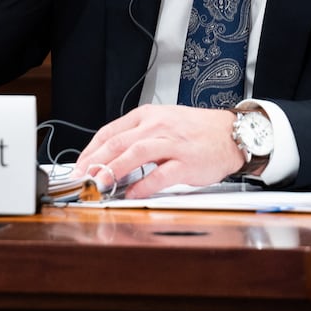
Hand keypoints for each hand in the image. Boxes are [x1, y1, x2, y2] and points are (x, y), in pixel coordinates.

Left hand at [73, 105, 243, 198]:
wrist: (231, 133)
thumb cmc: (197, 131)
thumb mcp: (163, 123)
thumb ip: (138, 138)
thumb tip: (110, 159)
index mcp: (148, 116)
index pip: (110, 131)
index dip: (90, 150)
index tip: (79, 166)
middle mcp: (158, 126)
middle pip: (118, 142)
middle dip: (95, 161)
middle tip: (81, 178)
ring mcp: (172, 143)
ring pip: (136, 153)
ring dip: (113, 170)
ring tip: (99, 184)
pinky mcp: (186, 162)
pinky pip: (161, 174)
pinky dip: (143, 185)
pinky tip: (131, 194)